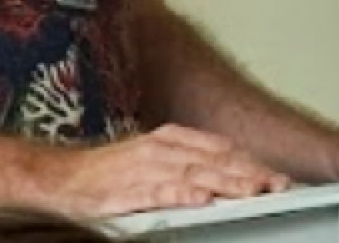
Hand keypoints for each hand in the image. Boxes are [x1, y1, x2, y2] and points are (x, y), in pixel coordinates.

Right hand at [36, 122, 293, 216]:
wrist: (61, 178)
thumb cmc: (108, 171)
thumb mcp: (153, 156)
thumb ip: (188, 160)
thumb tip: (224, 169)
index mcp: (171, 138)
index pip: (220, 150)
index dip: (250, 162)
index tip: (275, 175)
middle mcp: (162, 149)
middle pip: (214, 161)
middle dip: (248, 173)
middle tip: (277, 184)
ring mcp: (145, 168)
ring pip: (195, 175)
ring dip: (226, 183)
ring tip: (253, 191)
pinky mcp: (127, 190)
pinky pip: (160, 193)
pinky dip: (182, 195)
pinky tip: (202, 200)